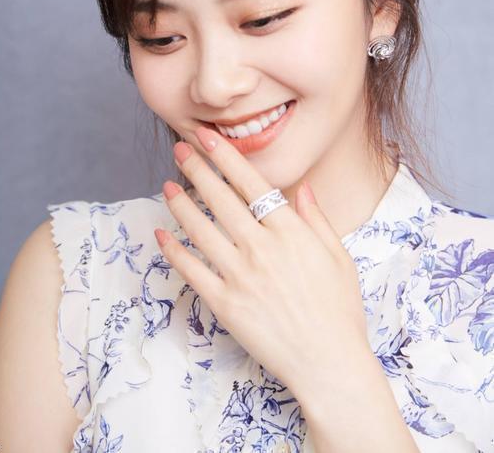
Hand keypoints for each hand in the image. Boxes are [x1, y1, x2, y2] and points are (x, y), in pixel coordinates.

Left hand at [154, 124, 370, 400]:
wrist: (329, 364)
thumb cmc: (339, 311)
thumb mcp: (338, 257)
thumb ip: (316, 220)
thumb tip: (302, 187)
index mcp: (291, 233)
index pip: (251, 183)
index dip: (226, 157)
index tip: (207, 137)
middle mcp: (261, 248)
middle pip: (220, 199)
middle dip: (197, 169)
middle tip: (180, 150)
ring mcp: (240, 276)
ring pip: (200, 230)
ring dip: (180, 204)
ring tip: (167, 186)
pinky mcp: (225, 304)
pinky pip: (192, 271)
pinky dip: (174, 252)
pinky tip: (162, 235)